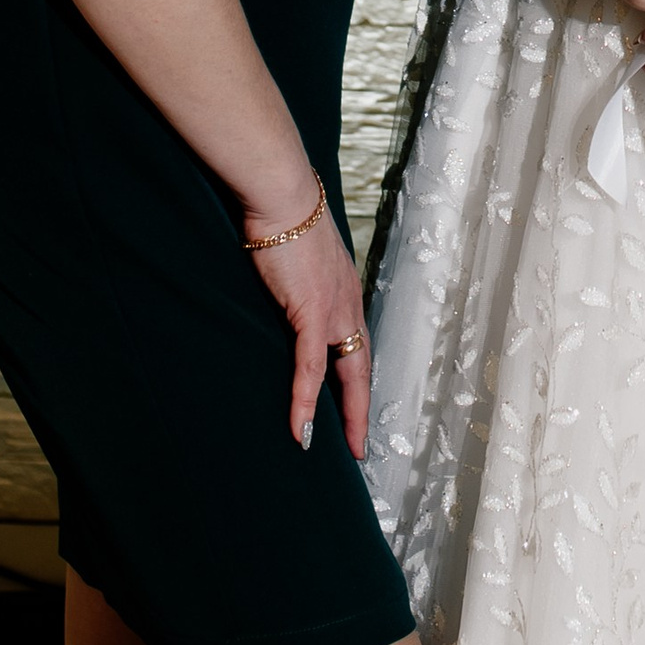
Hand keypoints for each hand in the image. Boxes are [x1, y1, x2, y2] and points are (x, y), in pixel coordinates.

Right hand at [241, 186, 370, 459]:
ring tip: (345, 451)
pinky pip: (309, 368)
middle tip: (359, 447)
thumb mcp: (298, 254)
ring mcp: (333, 310)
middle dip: (361, 410)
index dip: (357, 381)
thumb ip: (297, 279)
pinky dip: (305, 401)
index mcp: (346, 291)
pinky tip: (300, 430)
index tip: (356, 408)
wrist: (283, 193)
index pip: (357, 346)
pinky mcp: (311, 312)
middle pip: (361, 369)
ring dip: (345, 416)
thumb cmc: (284, 216)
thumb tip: (284, 288)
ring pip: (345, 375)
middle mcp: (347, 304)